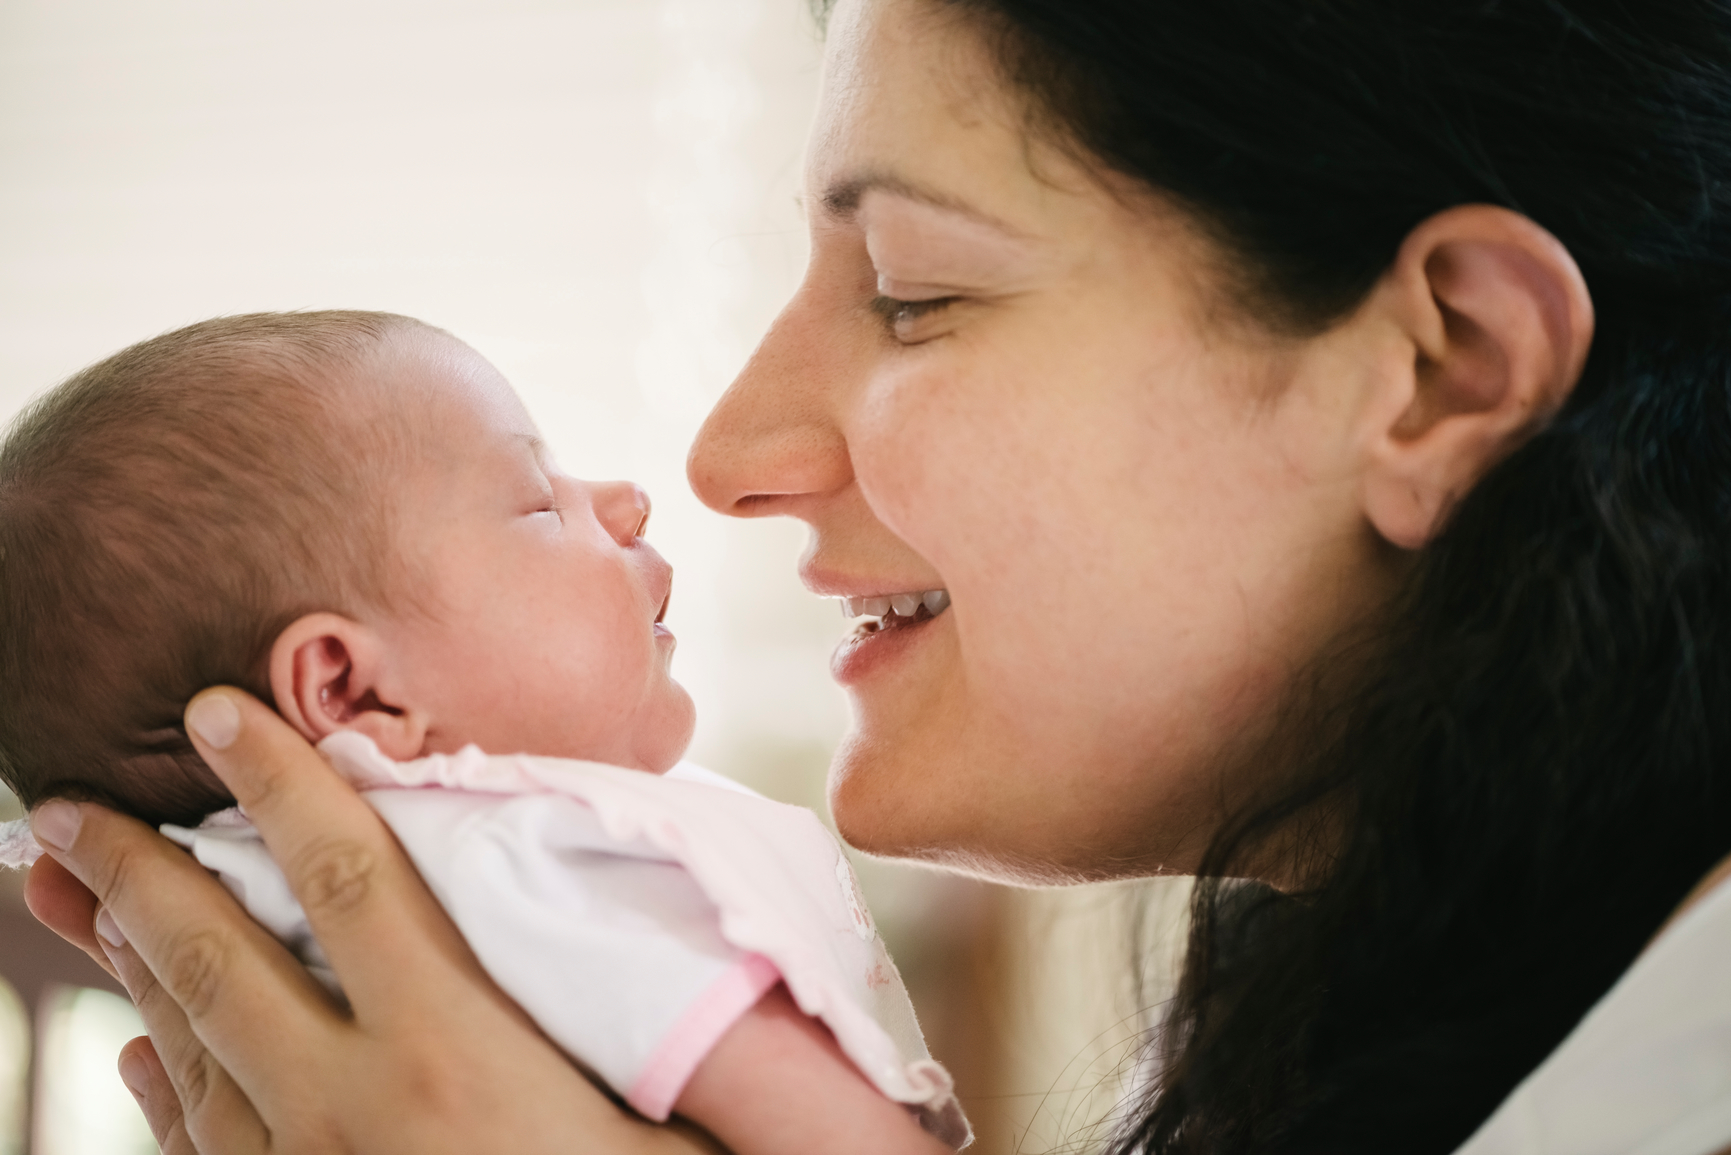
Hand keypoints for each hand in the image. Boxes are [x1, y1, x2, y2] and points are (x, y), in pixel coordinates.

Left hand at [25, 687, 723, 1154]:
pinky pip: (206, 1154)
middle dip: (136, 874)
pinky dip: (165, 1090)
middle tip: (67, 810)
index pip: (354, 883)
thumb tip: (616, 912)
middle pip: (223, 963)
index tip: (220, 711)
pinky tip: (147, 1055)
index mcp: (460, 1060)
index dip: (282, 785)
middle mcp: (357, 1117)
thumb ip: (632, 1014)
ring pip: (195, 1056)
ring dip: (134, 969)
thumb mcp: (673, 1118)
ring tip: (87, 901)